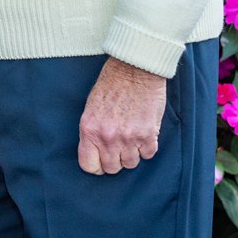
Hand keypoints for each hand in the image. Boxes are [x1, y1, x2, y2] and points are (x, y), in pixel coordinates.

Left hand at [78, 57, 167, 175]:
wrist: (134, 68)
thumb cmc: (111, 84)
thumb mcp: (91, 108)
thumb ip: (93, 132)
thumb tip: (97, 152)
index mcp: (89, 130)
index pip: (89, 165)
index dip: (97, 165)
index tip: (102, 161)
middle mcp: (107, 137)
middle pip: (112, 168)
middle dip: (116, 160)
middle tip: (120, 146)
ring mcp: (128, 138)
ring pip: (131, 164)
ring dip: (133, 153)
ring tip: (132, 135)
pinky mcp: (148, 134)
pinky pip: (148, 155)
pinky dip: (147, 147)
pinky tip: (144, 132)